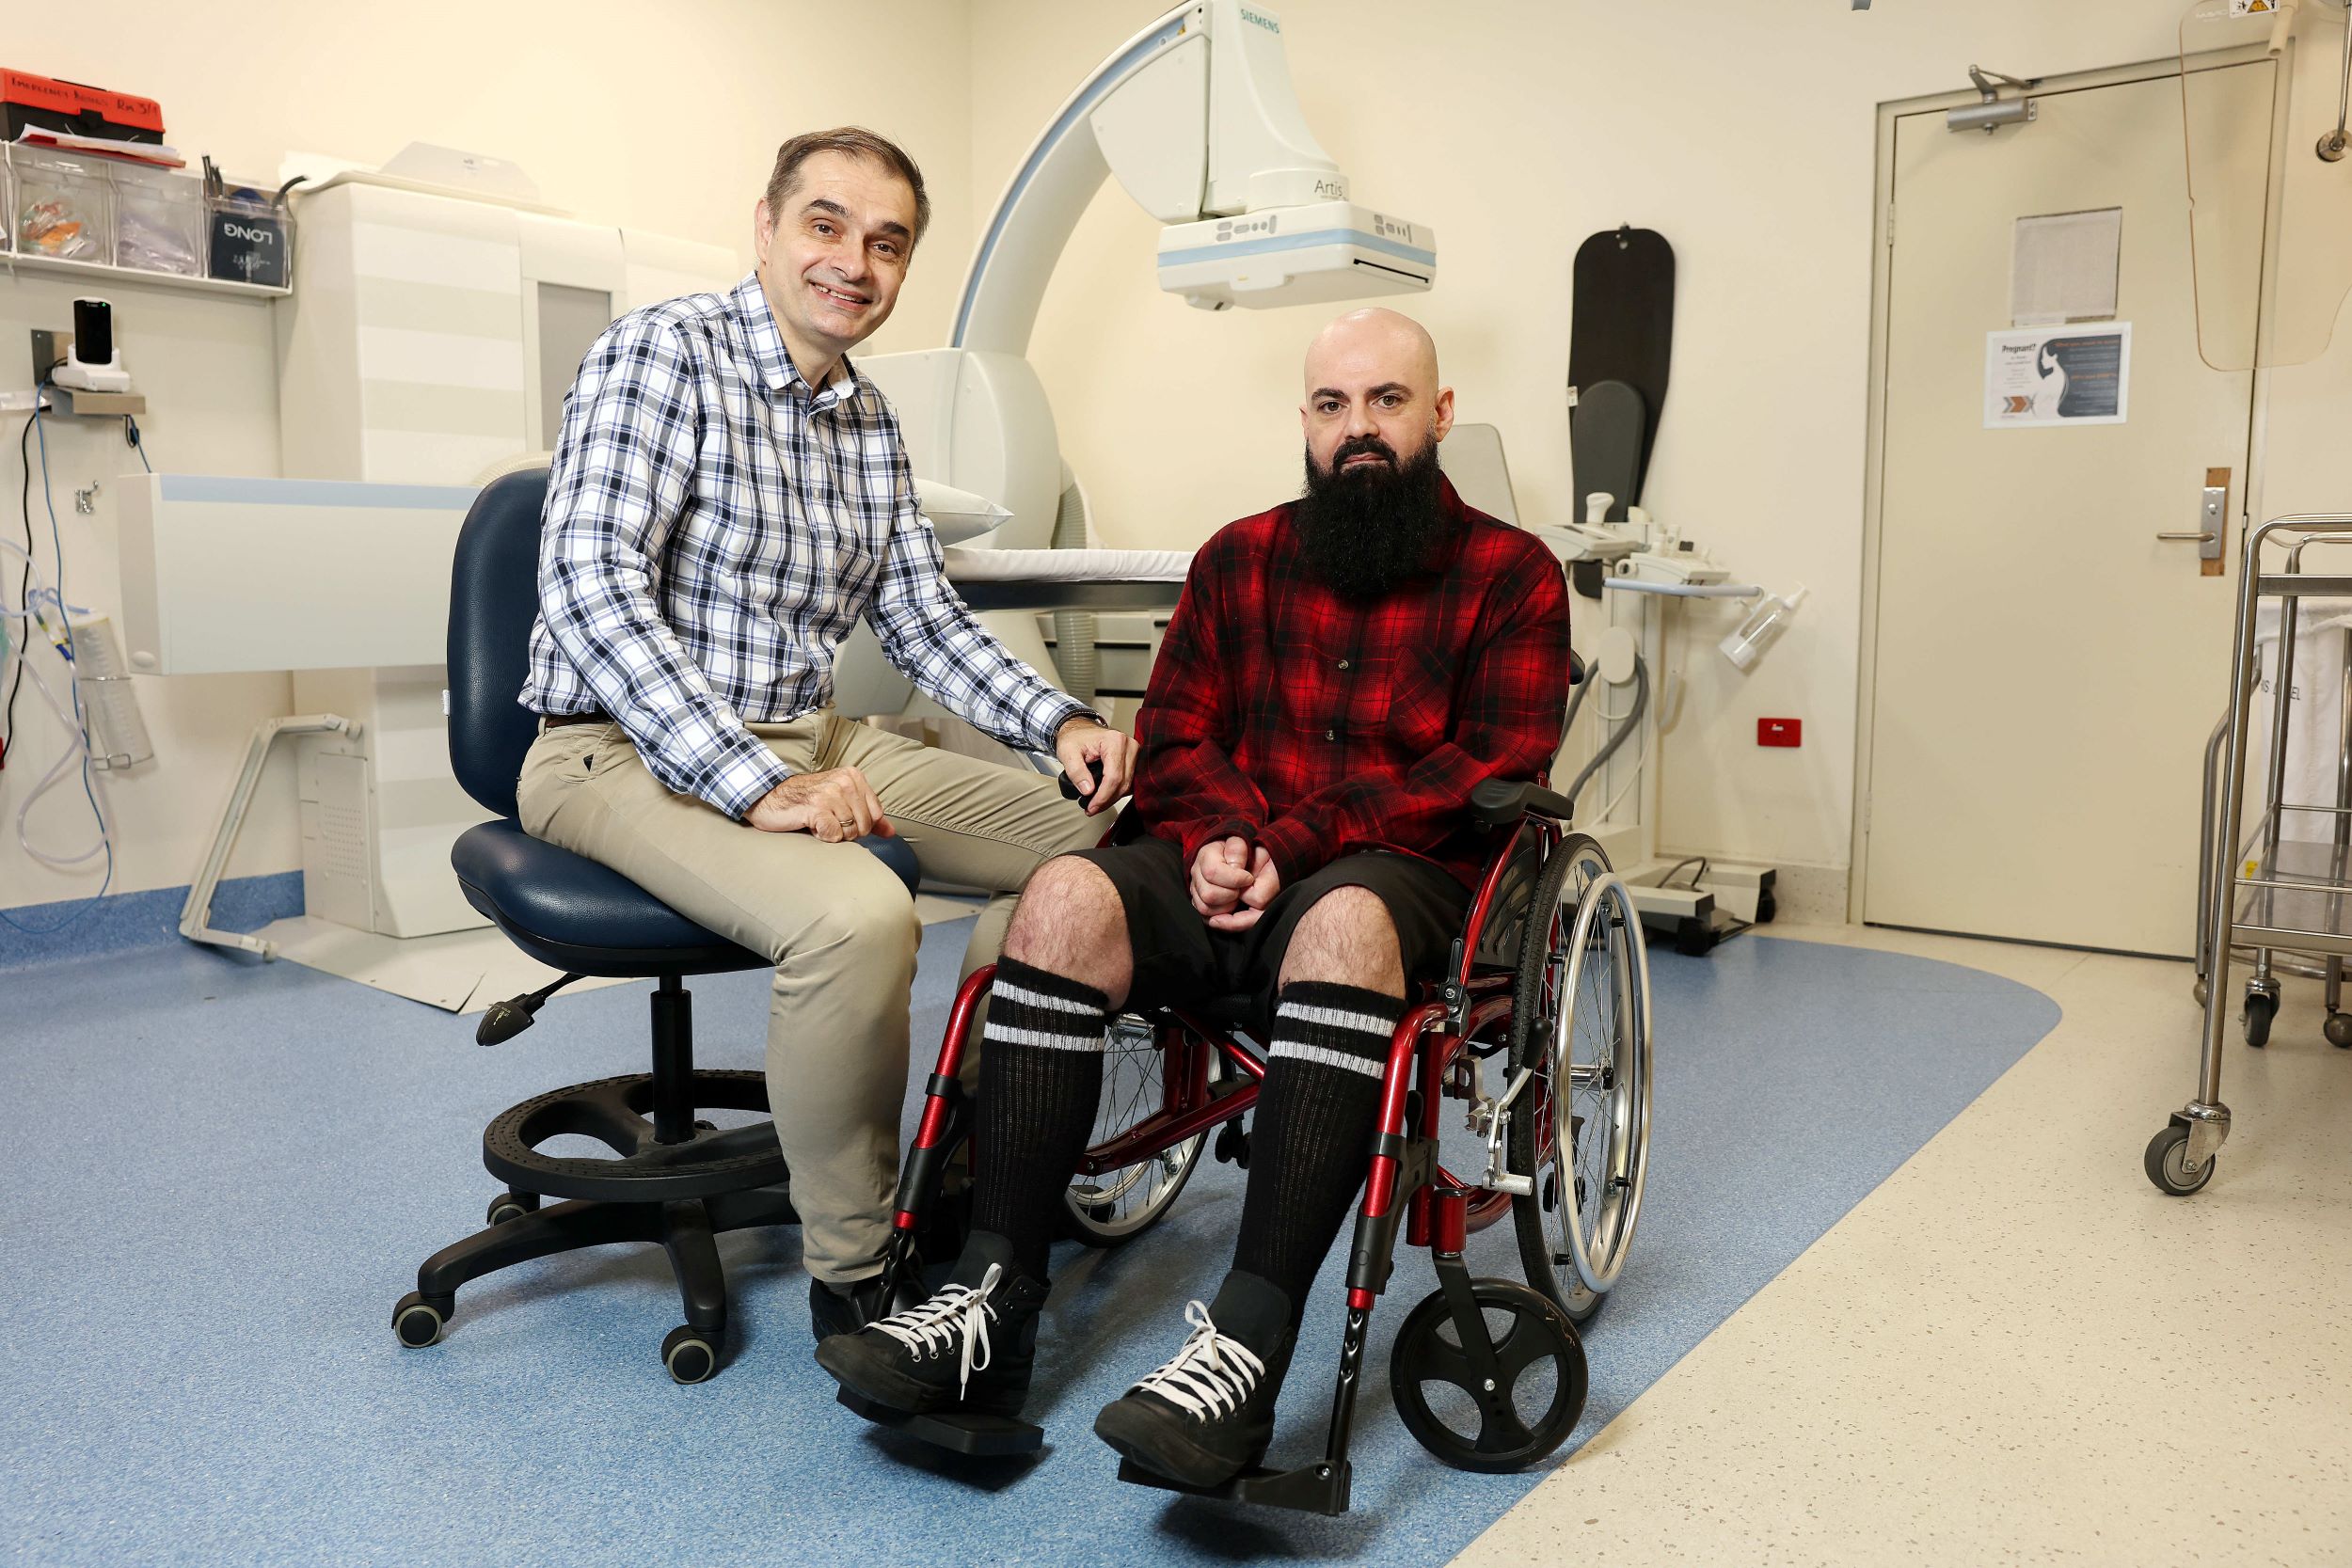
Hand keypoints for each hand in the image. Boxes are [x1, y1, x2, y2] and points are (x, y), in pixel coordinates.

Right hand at [745, 766, 892, 841]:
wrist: (770, 798)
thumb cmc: (806, 801)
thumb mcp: (840, 802)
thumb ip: (868, 815)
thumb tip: (891, 832)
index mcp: (854, 777)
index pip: (876, 814)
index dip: (859, 824)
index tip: (840, 817)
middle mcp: (845, 782)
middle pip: (864, 826)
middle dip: (846, 832)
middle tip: (827, 820)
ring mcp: (831, 794)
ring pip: (849, 833)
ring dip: (832, 834)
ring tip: (817, 821)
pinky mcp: (817, 808)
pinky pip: (834, 836)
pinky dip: (822, 837)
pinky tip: (811, 825)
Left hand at [1055, 714, 1135, 815]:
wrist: (1080, 729)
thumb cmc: (1075, 737)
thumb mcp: (1068, 753)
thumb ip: (1076, 772)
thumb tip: (1088, 791)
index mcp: (1114, 741)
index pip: (1113, 777)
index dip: (1103, 797)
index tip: (1091, 807)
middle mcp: (1129, 746)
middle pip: (1123, 783)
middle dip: (1107, 800)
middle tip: (1091, 809)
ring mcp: (1134, 753)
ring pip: (1128, 785)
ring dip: (1112, 798)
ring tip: (1096, 804)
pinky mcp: (1134, 760)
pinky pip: (1129, 782)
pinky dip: (1117, 792)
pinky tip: (1105, 796)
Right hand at [1189, 836, 1255, 921]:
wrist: (1229, 854)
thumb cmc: (1237, 849)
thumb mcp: (1240, 842)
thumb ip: (1238, 851)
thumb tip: (1236, 869)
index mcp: (1205, 855)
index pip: (1213, 872)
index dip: (1235, 879)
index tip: (1249, 878)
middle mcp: (1196, 873)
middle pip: (1209, 894)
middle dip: (1231, 895)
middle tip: (1242, 888)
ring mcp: (1195, 889)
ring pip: (1205, 908)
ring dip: (1227, 906)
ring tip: (1237, 896)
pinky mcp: (1198, 901)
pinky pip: (1205, 916)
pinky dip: (1221, 915)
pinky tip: (1231, 904)